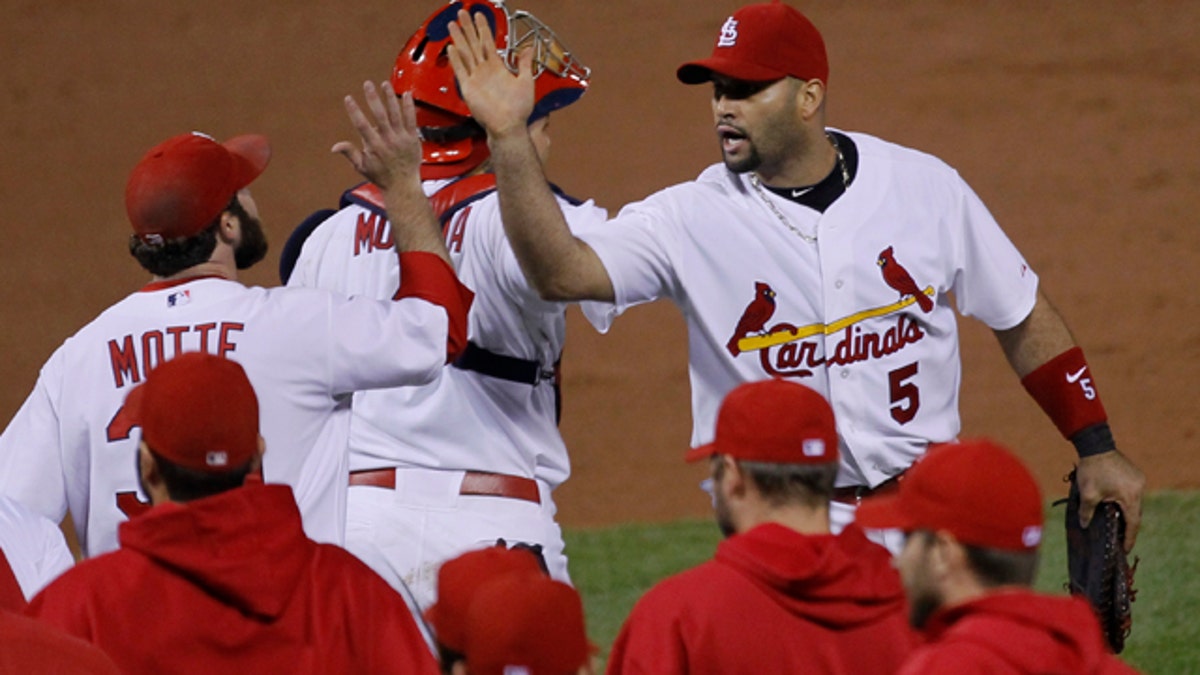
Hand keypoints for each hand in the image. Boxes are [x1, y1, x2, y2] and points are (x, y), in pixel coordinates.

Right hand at [332, 81, 421, 190]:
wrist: (403, 185)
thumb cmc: (381, 176)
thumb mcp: (362, 167)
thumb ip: (350, 153)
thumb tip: (334, 147)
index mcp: (373, 146)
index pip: (362, 125)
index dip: (354, 111)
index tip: (349, 98)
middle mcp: (388, 140)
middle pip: (379, 115)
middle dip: (372, 98)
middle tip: (367, 84)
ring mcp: (401, 138)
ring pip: (395, 114)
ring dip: (389, 97)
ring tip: (384, 84)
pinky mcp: (412, 138)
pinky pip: (411, 119)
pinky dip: (409, 106)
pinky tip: (406, 93)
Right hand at [446, 8, 534, 137]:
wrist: (509, 126)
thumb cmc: (519, 109)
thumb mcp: (526, 82)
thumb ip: (525, 64)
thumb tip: (528, 48)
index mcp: (497, 68)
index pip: (488, 42)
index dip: (484, 28)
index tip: (479, 15)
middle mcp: (485, 70)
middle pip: (474, 43)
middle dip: (468, 27)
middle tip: (462, 12)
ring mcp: (475, 78)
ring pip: (466, 53)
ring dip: (459, 38)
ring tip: (453, 24)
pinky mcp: (469, 88)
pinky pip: (461, 71)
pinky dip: (456, 59)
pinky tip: (451, 47)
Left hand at [1075, 448, 1144, 551]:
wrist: (1095, 445)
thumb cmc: (1091, 470)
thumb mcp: (1087, 494)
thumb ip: (1087, 512)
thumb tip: (1084, 526)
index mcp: (1130, 496)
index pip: (1132, 523)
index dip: (1128, 538)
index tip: (1125, 549)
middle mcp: (1139, 489)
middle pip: (1135, 513)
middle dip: (1126, 527)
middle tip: (1119, 539)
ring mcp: (1139, 480)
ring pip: (1133, 503)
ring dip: (1125, 513)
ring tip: (1116, 524)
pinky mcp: (1135, 474)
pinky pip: (1131, 493)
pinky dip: (1125, 502)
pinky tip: (1115, 506)